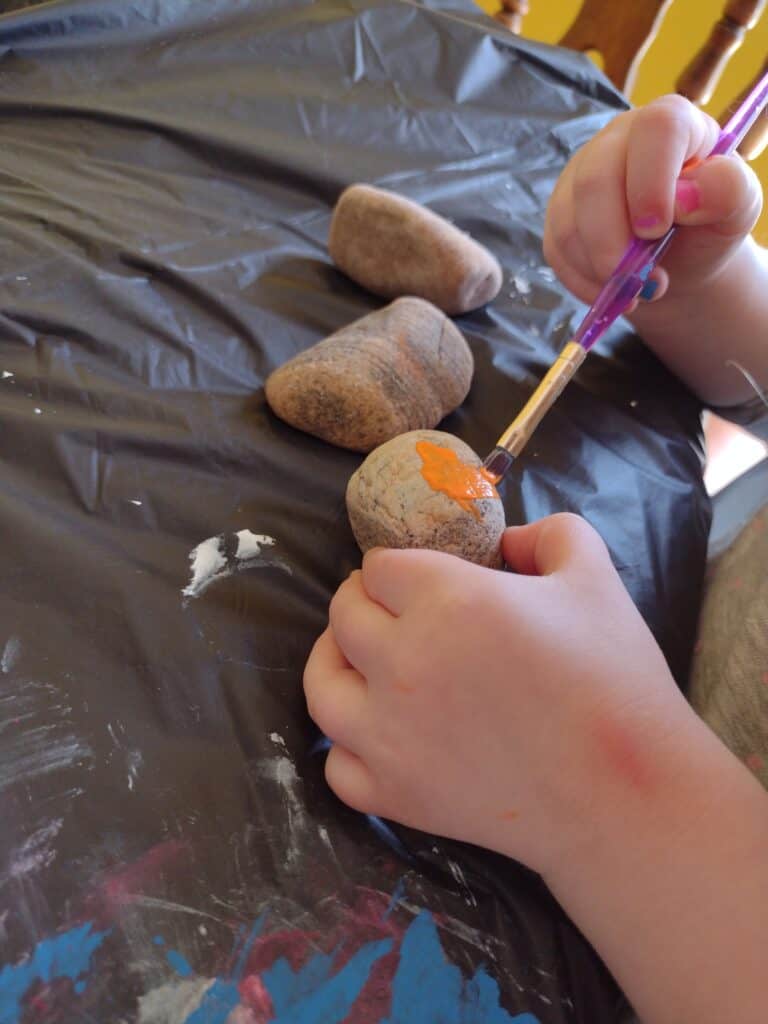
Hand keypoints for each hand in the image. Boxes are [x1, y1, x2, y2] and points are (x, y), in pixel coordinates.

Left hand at [304, 514, 697, 879]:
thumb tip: (506, 540)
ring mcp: (388, 733)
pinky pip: (335, 765)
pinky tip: (376, 736)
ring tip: (360, 663)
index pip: (379, 567)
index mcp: (446, 598)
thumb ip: (547, 534)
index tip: (413, 579)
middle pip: (343, 616)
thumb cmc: (614, 679)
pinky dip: (347, 747)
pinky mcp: (394, 793)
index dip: (396, 567)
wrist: (625, 794)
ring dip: (335, 664)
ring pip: (322, 685)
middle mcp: (402, 660)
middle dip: (362, 604)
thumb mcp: (593, 576)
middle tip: (388, 612)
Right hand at [544, 95, 762, 308]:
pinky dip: (586, 282)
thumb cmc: (708, 227)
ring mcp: (581, 175)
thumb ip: (729, 191)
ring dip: (601, 269)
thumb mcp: (738, 209)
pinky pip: (557, 250)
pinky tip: (614, 289)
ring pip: (569, 222)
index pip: (656, 128)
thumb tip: (686, 196)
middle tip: (639, 278)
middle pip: (595, 178)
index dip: (652, 180)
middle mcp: (617, 140)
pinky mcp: (560, 214)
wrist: (680, 263)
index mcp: (670, 124)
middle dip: (612, 241)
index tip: (657, 229)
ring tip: (637, 287)